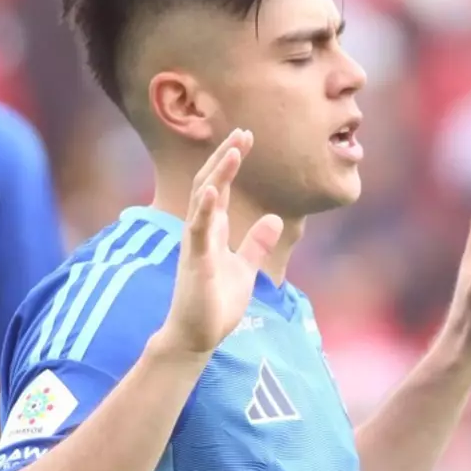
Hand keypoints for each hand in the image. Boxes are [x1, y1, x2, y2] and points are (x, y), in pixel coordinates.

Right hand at [157, 129, 283, 355]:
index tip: (246, 138)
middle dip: (225, 158)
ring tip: (233, 151)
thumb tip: (275, 219)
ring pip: (203, 201)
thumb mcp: (244, 269)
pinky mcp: (195, 262)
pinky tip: (213, 191)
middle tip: (243, 133)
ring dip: (218, 174)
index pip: (220, 187)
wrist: (196, 337)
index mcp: (211, 231)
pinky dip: (204, 209)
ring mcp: (195, 245)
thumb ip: (256, 243)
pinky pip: (198, 231)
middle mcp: (200, 232)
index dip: (231, 161)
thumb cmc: (215, 304)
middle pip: (209, 184)